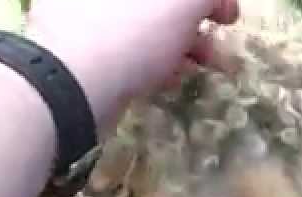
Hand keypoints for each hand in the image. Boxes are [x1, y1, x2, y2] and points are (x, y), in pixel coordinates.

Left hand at [22, 0, 241, 134]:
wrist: (71, 84)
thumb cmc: (133, 33)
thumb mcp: (183, 1)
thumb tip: (215, 1)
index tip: (229, 19)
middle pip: (159, 5)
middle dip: (194, 21)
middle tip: (215, 49)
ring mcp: (84, 15)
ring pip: (143, 24)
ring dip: (178, 44)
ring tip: (195, 69)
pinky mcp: (77, 47)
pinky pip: (125, 46)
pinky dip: (151, 59)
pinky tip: (165, 79)